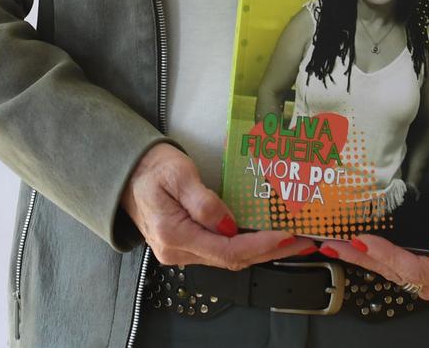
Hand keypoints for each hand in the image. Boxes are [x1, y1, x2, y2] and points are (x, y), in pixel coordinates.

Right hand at [120, 143, 314, 269]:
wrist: (126, 172)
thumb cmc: (150, 168)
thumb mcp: (177, 173)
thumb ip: (203, 200)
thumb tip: (228, 223)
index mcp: (174, 235)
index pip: (227, 250)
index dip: (260, 245)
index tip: (287, 236)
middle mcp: (178, 251)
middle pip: (233, 260)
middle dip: (270, 252)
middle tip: (303, 242)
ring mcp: (181, 252)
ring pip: (229, 258)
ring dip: (262, 251)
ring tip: (292, 241)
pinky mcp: (186, 245)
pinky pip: (221, 251)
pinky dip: (246, 246)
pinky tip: (266, 239)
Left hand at [314, 188, 428, 309]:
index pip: (415, 270)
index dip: (389, 255)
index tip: (367, 239)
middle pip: (394, 273)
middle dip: (363, 257)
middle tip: (336, 242)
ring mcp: (425, 277)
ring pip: (386, 270)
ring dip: (358, 257)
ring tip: (332, 244)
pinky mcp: (416, 266)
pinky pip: (387, 264)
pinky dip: (365, 254)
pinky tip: (347, 246)